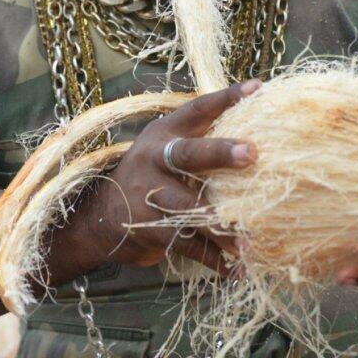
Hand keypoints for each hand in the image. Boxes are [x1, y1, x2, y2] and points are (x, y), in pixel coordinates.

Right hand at [76, 80, 260, 274]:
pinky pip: (188, 245)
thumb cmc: (152, 174)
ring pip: (191, 209)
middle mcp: (155, 160)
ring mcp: (150, 196)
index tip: (256, 88)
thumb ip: (200, 137)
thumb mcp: (165, 147)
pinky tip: (238, 269)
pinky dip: (214, 260)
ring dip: (222, 226)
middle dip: (220, 153)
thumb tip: (258, 119)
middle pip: (189, 154)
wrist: (99, 216)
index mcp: (164, 133)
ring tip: (248, 241)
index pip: (196, 109)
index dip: (225, 98)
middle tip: (252, 154)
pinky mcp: (151, 230)